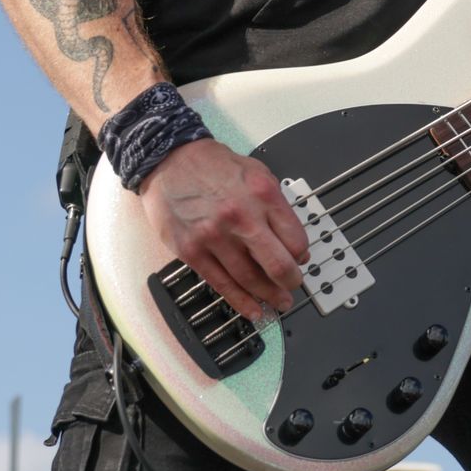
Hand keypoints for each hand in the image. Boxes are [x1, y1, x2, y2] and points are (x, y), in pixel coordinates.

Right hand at [139, 138, 310, 320]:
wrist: (169, 161)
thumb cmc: (213, 165)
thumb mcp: (257, 172)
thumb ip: (276, 205)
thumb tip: (292, 239)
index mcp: (263, 195)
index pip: (295, 239)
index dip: (301, 256)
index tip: (300, 261)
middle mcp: (242, 217)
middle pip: (278, 265)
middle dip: (290, 282)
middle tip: (293, 287)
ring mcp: (215, 237)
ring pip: (250, 279)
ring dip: (269, 295)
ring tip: (279, 302)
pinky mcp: (192, 251)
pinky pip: (222, 284)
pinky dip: (241, 301)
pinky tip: (253, 309)